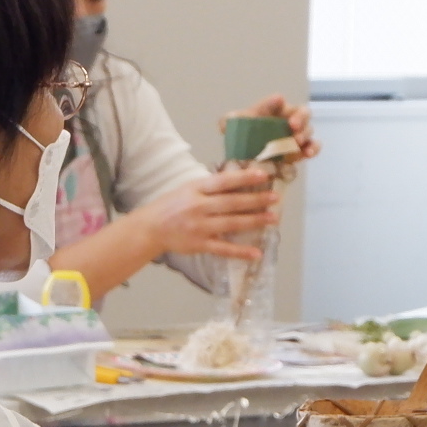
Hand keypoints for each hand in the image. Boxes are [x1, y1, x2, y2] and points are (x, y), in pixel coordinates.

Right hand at [139, 166, 280, 262]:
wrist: (151, 228)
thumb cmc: (172, 205)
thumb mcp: (188, 188)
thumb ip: (211, 186)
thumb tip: (239, 179)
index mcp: (196, 189)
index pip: (223, 181)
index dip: (244, 178)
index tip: (263, 174)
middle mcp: (199, 207)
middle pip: (232, 203)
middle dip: (256, 200)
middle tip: (276, 198)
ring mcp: (200, 227)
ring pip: (232, 224)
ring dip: (254, 221)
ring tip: (272, 218)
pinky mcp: (200, 245)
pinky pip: (224, 249)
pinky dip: (240, 251)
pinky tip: (256, 252)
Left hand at [228, 93, 317, 159]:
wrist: (249, 155)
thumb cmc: (244, 134)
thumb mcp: (233, 126)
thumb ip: (229, 121)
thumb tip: (226, 123)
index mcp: (272, 109)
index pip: (275, 102)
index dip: (276, 101)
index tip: (278, 100)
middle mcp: (288, 118)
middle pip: (302, 112)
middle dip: (300, 117)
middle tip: (292, 125)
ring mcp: (297, 134)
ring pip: (309, 129)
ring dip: (305, 135)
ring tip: (297, 142)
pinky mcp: (302, 149)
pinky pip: (313, 146)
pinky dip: (313, 148)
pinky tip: (308, 153)